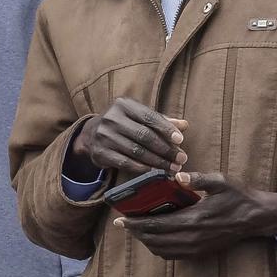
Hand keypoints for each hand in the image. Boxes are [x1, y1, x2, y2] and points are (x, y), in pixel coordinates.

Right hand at [72, 97, 187, 175]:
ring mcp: (104, 136)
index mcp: (124, 105)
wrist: (91, 133)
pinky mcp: (100, 153)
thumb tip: (184, 125)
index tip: (180, 140)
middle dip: (165, 149)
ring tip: (171, 168)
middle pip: (144, 136)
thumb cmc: (124, 123)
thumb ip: (161, 121)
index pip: (149, 117)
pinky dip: (141, 168)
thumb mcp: (139, 117)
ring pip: (136, 151)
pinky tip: (154, 171)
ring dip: (157, 162)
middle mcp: (112, 118)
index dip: (166, 129)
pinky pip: (124, 162)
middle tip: (180, 159)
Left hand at [114, 171, 276, 258]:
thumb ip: (198, 179)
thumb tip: (177, 177)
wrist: (256, 218)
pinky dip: (159, 249)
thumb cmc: (238, 197)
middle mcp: (193, 237)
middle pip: (155, 240)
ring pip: (162, 250)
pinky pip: (173, 255)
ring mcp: (197, 248)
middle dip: (136, 233)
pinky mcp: (201, 252)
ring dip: (147, 242)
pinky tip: (155, 238)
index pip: (157, 225)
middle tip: (124, 224)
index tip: (120, 220)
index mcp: (195, 219)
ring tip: (138, 230)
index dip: (136, 224)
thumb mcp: (220, 181)